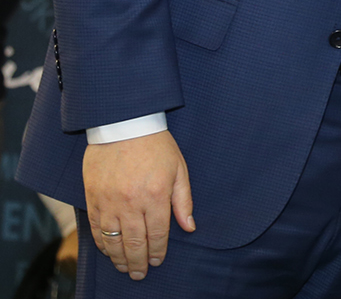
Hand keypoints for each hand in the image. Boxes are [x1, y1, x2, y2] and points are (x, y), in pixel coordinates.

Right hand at [82, 130, 194, 278]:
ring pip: (114, 240)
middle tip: (140, 275)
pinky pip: (96, 229)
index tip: (159, 261)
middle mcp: (131, 203)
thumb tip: (190, 226)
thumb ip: (183, 200)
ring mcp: (109, 202)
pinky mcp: (92, 199)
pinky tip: (108, 251)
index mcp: (155, 195)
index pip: (158, 234)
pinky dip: (102, 243)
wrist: (123, 125)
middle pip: (135, 243)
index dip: (159, 251)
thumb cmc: (156, 145)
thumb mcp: (179, 169)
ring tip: (125, 268)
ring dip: (119, 258)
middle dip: (138, 262)